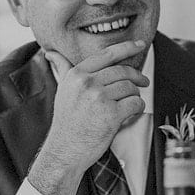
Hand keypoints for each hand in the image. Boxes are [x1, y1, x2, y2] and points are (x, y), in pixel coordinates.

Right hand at [45, 40, 149, 165]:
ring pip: (130, 87)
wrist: (65, 150)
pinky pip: (135, 103)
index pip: (107, 54)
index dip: (127, 47)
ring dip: (135, 95)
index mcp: (77, 74)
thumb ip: (62, 69)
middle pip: (122, 71)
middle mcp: (87, 83)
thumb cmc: (66, 122)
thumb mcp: (62, 91)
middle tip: (143, 82)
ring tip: (129, 103)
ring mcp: (99, 98)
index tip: (139, 44)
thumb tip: (50, 53)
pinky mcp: (111, 114)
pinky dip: (139, 107)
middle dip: (137, 77)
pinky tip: (133, 112)